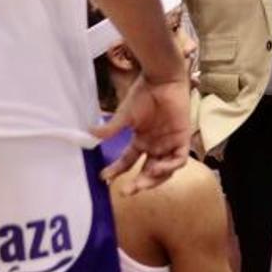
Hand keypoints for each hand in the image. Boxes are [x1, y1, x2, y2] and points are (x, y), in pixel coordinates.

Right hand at [92, 70, 191, 192]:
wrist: (162, 80)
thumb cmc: (144, 95)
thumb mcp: (125, 115)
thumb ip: (111, 128)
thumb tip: (88, 134)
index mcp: (141, 141)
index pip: (128, 162)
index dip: (116, 171)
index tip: (104, 177)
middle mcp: (155, 145)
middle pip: (147, 172)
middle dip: (138, 184)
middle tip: (127, 191)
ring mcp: (169, 143)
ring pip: (164, 171)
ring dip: (154, 179)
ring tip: (142, 181)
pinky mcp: (182, 138)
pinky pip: (179, 159)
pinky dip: (169, 167)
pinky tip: (157, 167)